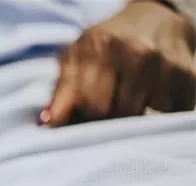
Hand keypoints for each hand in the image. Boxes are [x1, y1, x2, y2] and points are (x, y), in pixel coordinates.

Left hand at [42, 0, 195, 125]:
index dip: (82, 115)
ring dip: (129, 116)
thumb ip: (62, 90)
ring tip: (127, 100)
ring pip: (136, 116)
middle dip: (104, 117)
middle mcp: (132, 53)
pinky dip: (156, 111)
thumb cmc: (107, 45)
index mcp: (97, 47)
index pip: (87, 103)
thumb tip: (46, 123)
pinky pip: (166, 113)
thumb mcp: (77, 57)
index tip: (82, 115)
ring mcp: (162, 64)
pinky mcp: (185, 76)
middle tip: (106, 108)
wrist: (155, 18)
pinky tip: (151, 97)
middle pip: (111, 112)